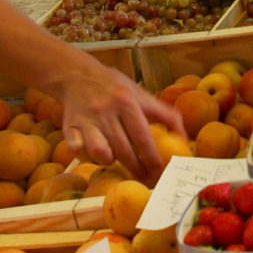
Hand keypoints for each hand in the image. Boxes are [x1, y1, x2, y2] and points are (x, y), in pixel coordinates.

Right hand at [56, 60, 182, 180]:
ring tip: (116, 158)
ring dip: (111, 161)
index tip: (160, 173)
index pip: (143, 137)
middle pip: (124, 150)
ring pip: (100, 153)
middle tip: (145, 178)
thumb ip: (164, 114)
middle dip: (137, 169)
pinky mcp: (69, 127)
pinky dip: (87, 157)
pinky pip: (78, 151)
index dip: (153, 159)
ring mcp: (86, 119)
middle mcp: (107, 110)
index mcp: (127, 101)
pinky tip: (94, 152)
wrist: (78, 75)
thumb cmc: (115, 88)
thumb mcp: (141, 94)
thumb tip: (183, 138)